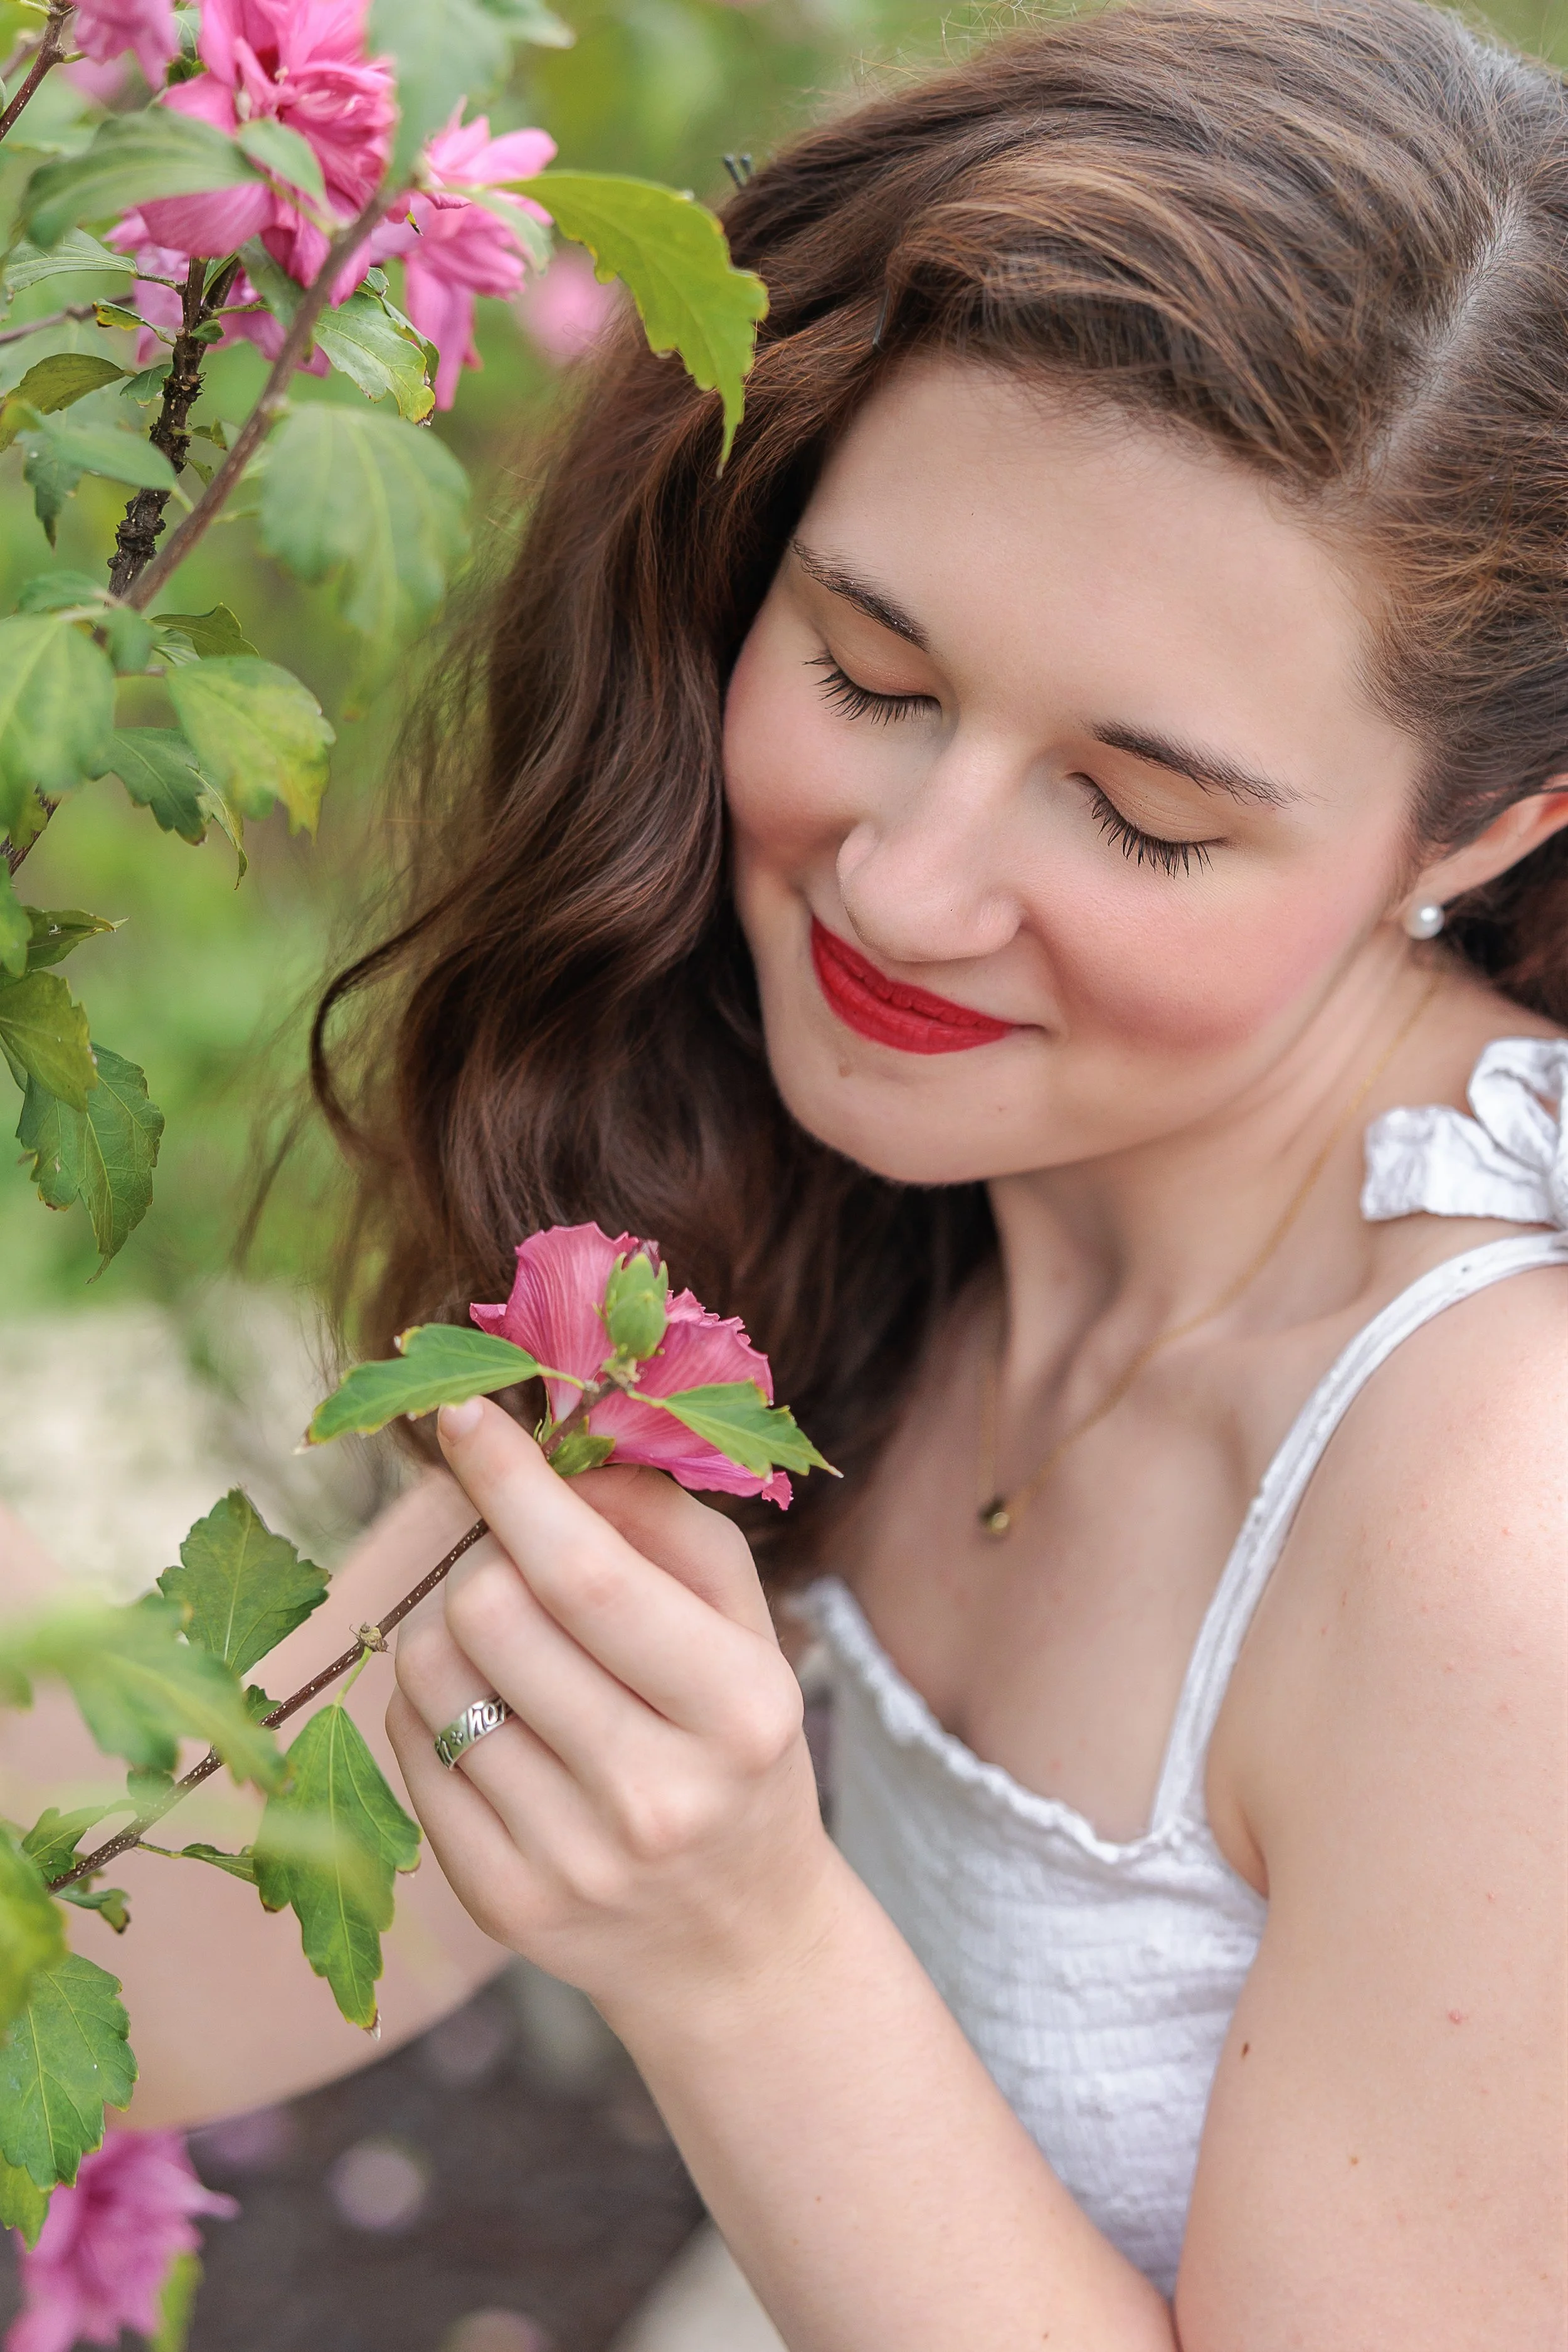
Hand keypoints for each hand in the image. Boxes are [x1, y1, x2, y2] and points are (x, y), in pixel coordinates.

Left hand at [387, 1398, 835, 2026]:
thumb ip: (670, 1528)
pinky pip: (408, 1747)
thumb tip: (562, 1459)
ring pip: (429, 1671)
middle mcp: (656, 1794)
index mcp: (740, 1710)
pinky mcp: (499, 1901)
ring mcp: (570, 1859)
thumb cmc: (737, 1753)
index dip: (510, 1482)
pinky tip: (494, 1720)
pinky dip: (434, 1706)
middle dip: (488, 1558)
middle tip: (519, 1566)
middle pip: (490, 1609)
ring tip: (511, 1653)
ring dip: (451, 1630)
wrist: (735, 1947)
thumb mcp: (748, 1635)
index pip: (588, 1572)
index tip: (461, 1412)